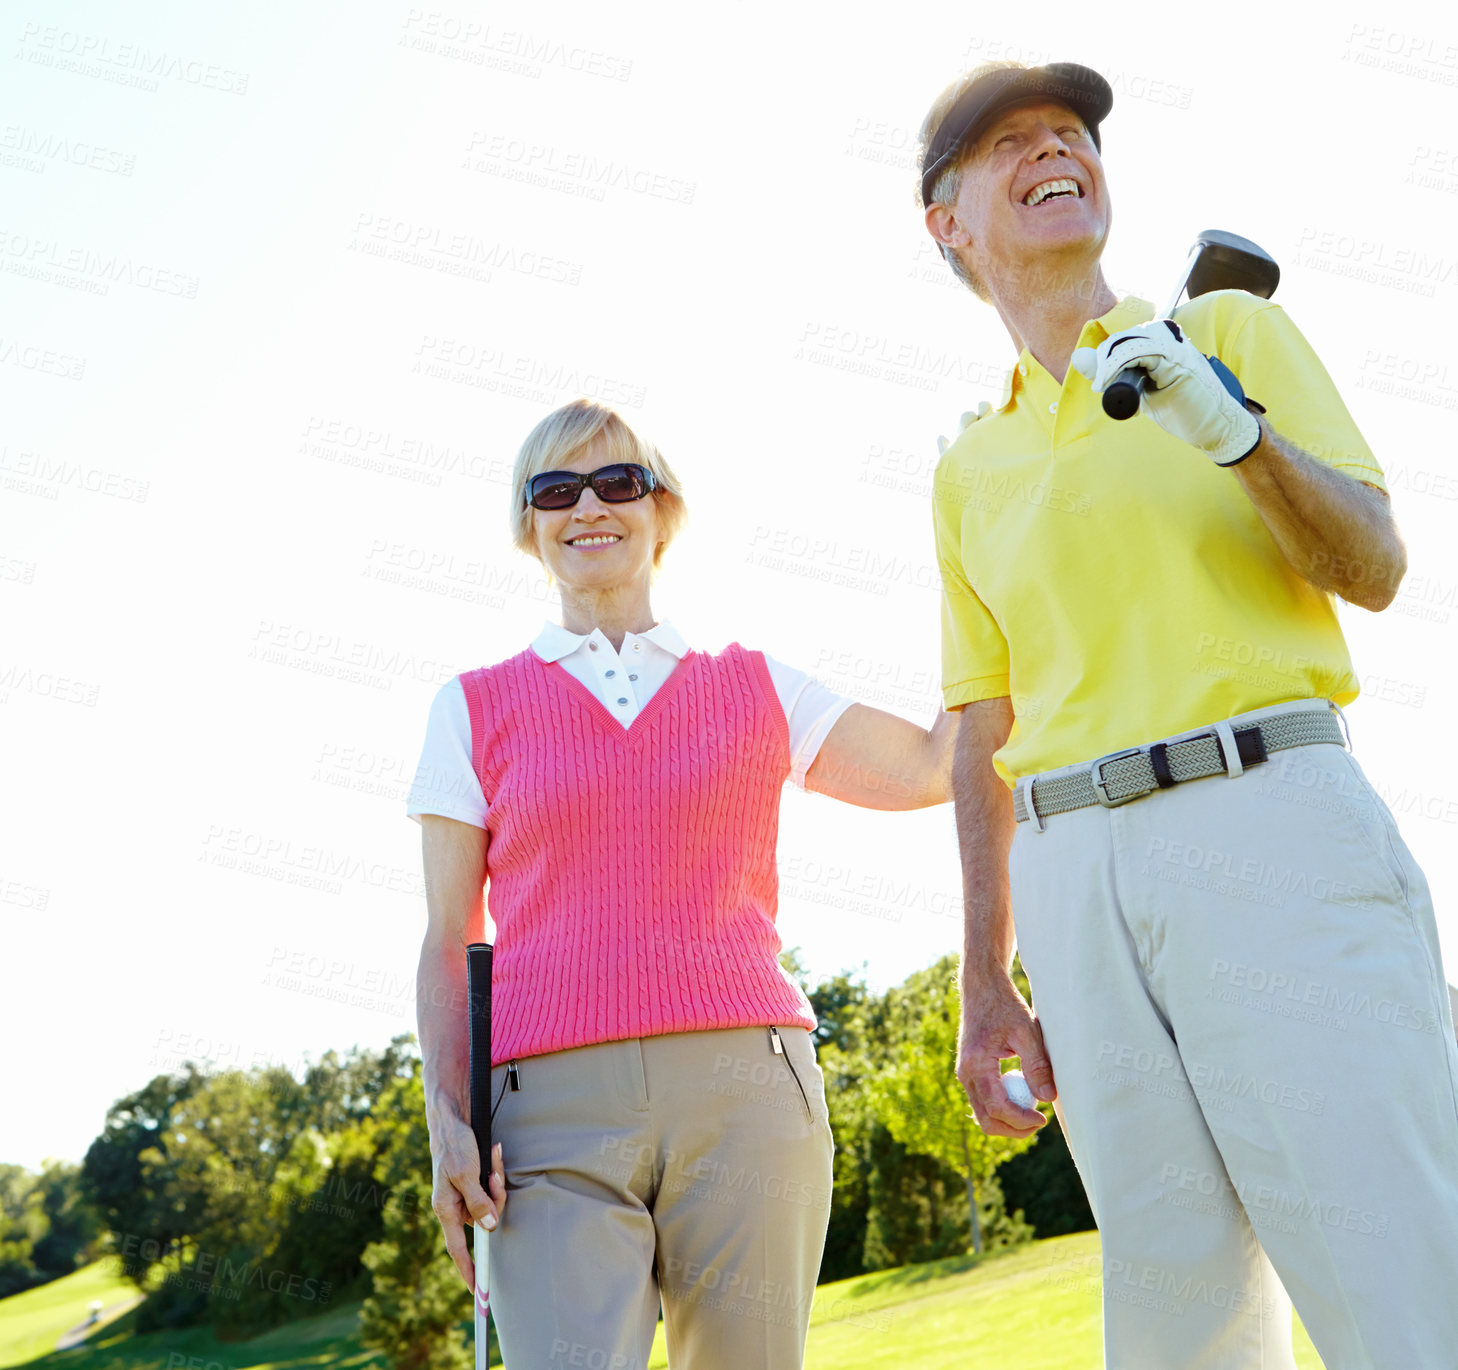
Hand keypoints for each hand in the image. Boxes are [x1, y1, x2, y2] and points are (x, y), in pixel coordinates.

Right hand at [431, 1114, 506, 1293]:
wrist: (452, 1118)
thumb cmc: (454, 1145)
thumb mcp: (466, 1173)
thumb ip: (478, 1202)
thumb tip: (489, 1228)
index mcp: (446, 1208)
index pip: (457, 1249)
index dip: (468, 1269)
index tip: (478, 1291)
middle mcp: (455, 1205)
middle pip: (485, 1221)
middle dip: (496, 1200)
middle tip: (495, 1177)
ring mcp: (465, 1194)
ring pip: (492, 1203)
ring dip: (497, 1181)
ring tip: (493, 1157)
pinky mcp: (474, 1182)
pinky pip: (492, 1187)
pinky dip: (496, 1171)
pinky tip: (495, 1153)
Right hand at [957, 969, 1055, 1138]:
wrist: (982, 988)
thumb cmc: (1005, 1005)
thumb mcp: (1027, 1031)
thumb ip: (1037, 1065)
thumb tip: (1047, 1097)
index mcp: (976, 1063)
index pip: (997, 1107)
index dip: (1021, 1119)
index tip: (1043, 1118)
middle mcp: (965, 1073)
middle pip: (986, 1118)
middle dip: (1013, 1128)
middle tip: (1039, 1122)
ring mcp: (965, 1074)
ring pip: (983, 1114)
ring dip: (1007, 1121)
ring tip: (1033, 1112)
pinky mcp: (969, 1072)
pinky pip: (983, 1102)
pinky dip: (1001, 1108)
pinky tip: (1021, 1098)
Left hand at [1070, 319, 1260, 466]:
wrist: (1218, 429)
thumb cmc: (1184, 411)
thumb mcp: (1141, 393)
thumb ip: (1113, 375)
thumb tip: (1077, 357)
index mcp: (1164, 344)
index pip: (1126, 338)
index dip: (1108, 356)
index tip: (1101, 378)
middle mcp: (1172, 340)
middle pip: (1126, 335)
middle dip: (1107, 356)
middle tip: (1101, 380)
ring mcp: (1177, 348)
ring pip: (1132, 340)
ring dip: (1111, 360)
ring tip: (1104, 381)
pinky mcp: (1179, 361)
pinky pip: (1143, 351)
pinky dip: (1121, 363)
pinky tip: (1111, 379)